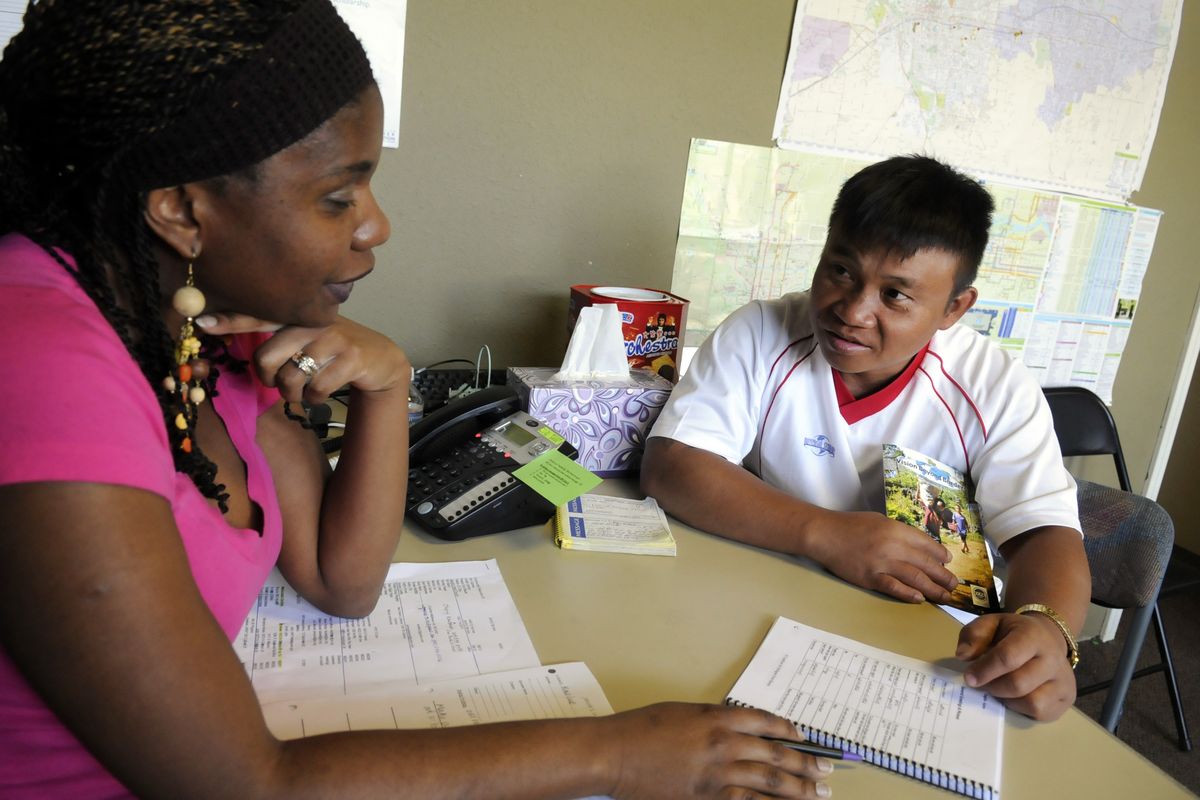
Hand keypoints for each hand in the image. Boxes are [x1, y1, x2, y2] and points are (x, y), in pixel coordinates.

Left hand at [195, 313, 409, 404]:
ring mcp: (333, 338)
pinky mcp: (351, 358)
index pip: (258, 316)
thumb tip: (242, 348)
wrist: (381, 360)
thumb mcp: (308, 337)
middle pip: (265, 357)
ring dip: (293, 394)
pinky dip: (315, 400)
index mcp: (297, 316)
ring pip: (290, 378)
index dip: (229, 320)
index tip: (201, 322)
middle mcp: (312, 322)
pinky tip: (323, 394)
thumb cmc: (335, 350)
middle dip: (268, 380)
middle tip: (279, 384)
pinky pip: (316, 389)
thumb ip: (278, 338)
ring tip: (304, 391)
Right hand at [604, 703, 833, 798]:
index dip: (790, 730)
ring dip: (799, 789)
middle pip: (776, 753)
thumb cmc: (642, 729)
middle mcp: (725, 743)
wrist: (616, 753)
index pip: (766, 721)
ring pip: (770, 781)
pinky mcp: (708, 797)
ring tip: (819, 793)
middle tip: (826, 770)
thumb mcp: (683, 713)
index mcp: (718, 717)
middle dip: (806, 763)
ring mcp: (718, 773)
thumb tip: (738, 730)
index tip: (805, 738)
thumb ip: (713, 720)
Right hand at [807, 511, 957, 603]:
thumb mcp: (879, 521)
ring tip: (945, 596)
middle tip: (954, 585)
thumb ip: (899, 532)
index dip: (940, 555)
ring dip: (933, 589)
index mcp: (896, 529)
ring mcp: (882, 563)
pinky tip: (919, 599)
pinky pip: (894, 588)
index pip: (926, 544)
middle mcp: (893, 546)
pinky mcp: (870, 578)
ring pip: (915, 578)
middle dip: (943, 575)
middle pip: (925, 563)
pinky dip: (908, 594)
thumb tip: (918, 547)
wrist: (825, 535)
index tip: (948, 562)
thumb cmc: (851, 525)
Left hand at [956, 612, 1076, 720]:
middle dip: (993, 687)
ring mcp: (1064, 680)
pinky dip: (1022, 709)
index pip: (1007, 657)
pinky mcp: (1068, 698)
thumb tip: (963, 656)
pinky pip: (1042, 713)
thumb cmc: (1012, 633)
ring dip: (1008, 700)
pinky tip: (1015, 696)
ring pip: (1032, 703)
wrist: (1046, 638)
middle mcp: (1054, 658)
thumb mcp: (991, 624)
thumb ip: (974, 635)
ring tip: (999, 689)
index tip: (968, 678)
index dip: (984, 670)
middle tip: (982, 685)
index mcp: (1033, 635)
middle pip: (1018, 684)